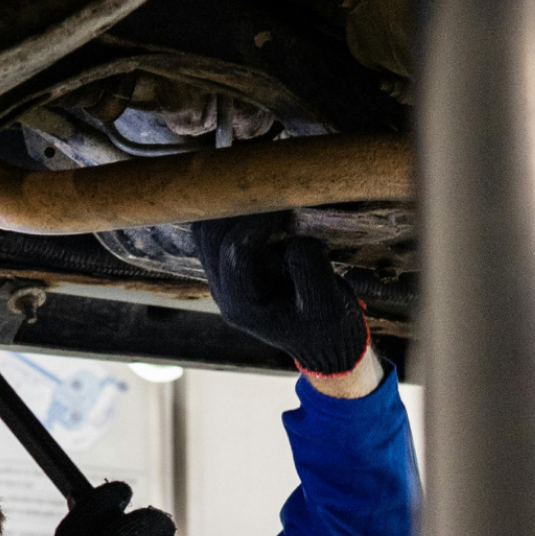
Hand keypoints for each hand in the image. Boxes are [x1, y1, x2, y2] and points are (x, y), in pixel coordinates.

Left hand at [193, 212, 369, 375]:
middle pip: (211, 236)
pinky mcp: (230, 267)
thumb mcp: (327, 304)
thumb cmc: (328, 327)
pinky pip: (217, 232)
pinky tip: (261, 209)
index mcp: (242, 305)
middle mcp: (224, 292)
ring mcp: (222, 279)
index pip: (236, 250)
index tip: (286, 203)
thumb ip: (310, 270)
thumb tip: (293, 238)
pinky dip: (233, 215)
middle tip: (273, 193)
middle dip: (240, 209)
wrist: (324, 342)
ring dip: (232, 210)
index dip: (257, 220)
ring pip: (207, 231)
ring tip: (266, 198)